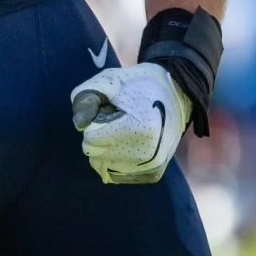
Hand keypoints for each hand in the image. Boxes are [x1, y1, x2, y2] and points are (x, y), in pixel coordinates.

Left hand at [71, 64, 190, 184]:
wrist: (177, 93)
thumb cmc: (139, 84)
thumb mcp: (109, 81)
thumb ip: (86, 97)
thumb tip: (79, 124)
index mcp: (137, 129)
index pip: (91, 139)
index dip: (95, 121)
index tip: (110, 110)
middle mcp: (146, 154)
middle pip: (96, 155)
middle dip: (99, 135)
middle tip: (117, 119)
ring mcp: (151, 166)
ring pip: (104, 166)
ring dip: (107, 149)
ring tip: (125, 130)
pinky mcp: (153, 174)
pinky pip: (116, 174)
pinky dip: (116, 160)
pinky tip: (129, 143)